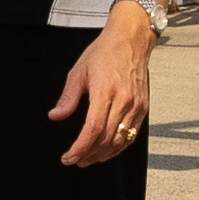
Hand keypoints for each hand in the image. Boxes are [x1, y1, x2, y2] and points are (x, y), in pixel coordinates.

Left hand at [53, 3, 156, 167]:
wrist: (131, 40)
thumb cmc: (104, 52)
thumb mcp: (79, 71)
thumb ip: (68, 97)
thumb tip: (55, 115)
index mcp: (105, 91)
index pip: (92, 129)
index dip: (79, 148)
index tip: (68, 157)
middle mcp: (124, 100)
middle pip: (106, 139)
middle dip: (88, 154)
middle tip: (74, 160)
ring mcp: (136, 105)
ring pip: (120, 141)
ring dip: (103, 154)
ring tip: (88, 159)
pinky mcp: (143, 107)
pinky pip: (131, 135)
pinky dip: (118, 147)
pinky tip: (106, 151)